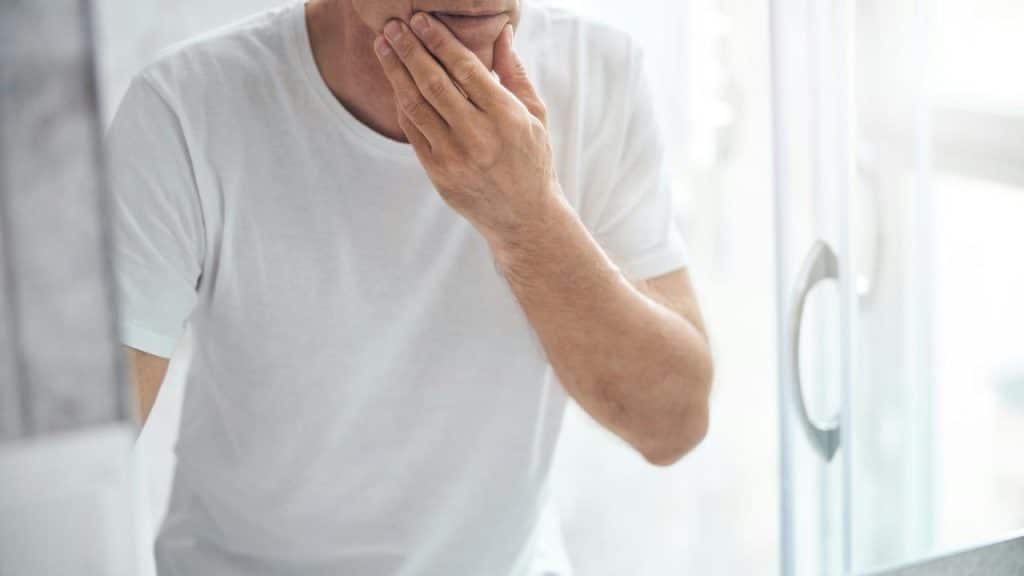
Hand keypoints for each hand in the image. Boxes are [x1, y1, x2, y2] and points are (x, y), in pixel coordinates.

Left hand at [374, 13, 559, 246]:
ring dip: (396, 73)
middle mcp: (478, 137)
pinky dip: (402, 104)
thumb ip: (514, 73)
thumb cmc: (532, 160)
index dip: (440, 41)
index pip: (466, 69)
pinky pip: (413, 132)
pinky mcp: (438, 174)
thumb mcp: (535, 115)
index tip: (422, 20)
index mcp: (506, 117)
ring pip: (416, 106)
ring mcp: (454, 157)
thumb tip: (501, 32)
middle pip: (435, 84)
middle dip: (410, 50)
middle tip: (393, 26)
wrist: (523, 218)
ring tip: (383, 46)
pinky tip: (395, 82)